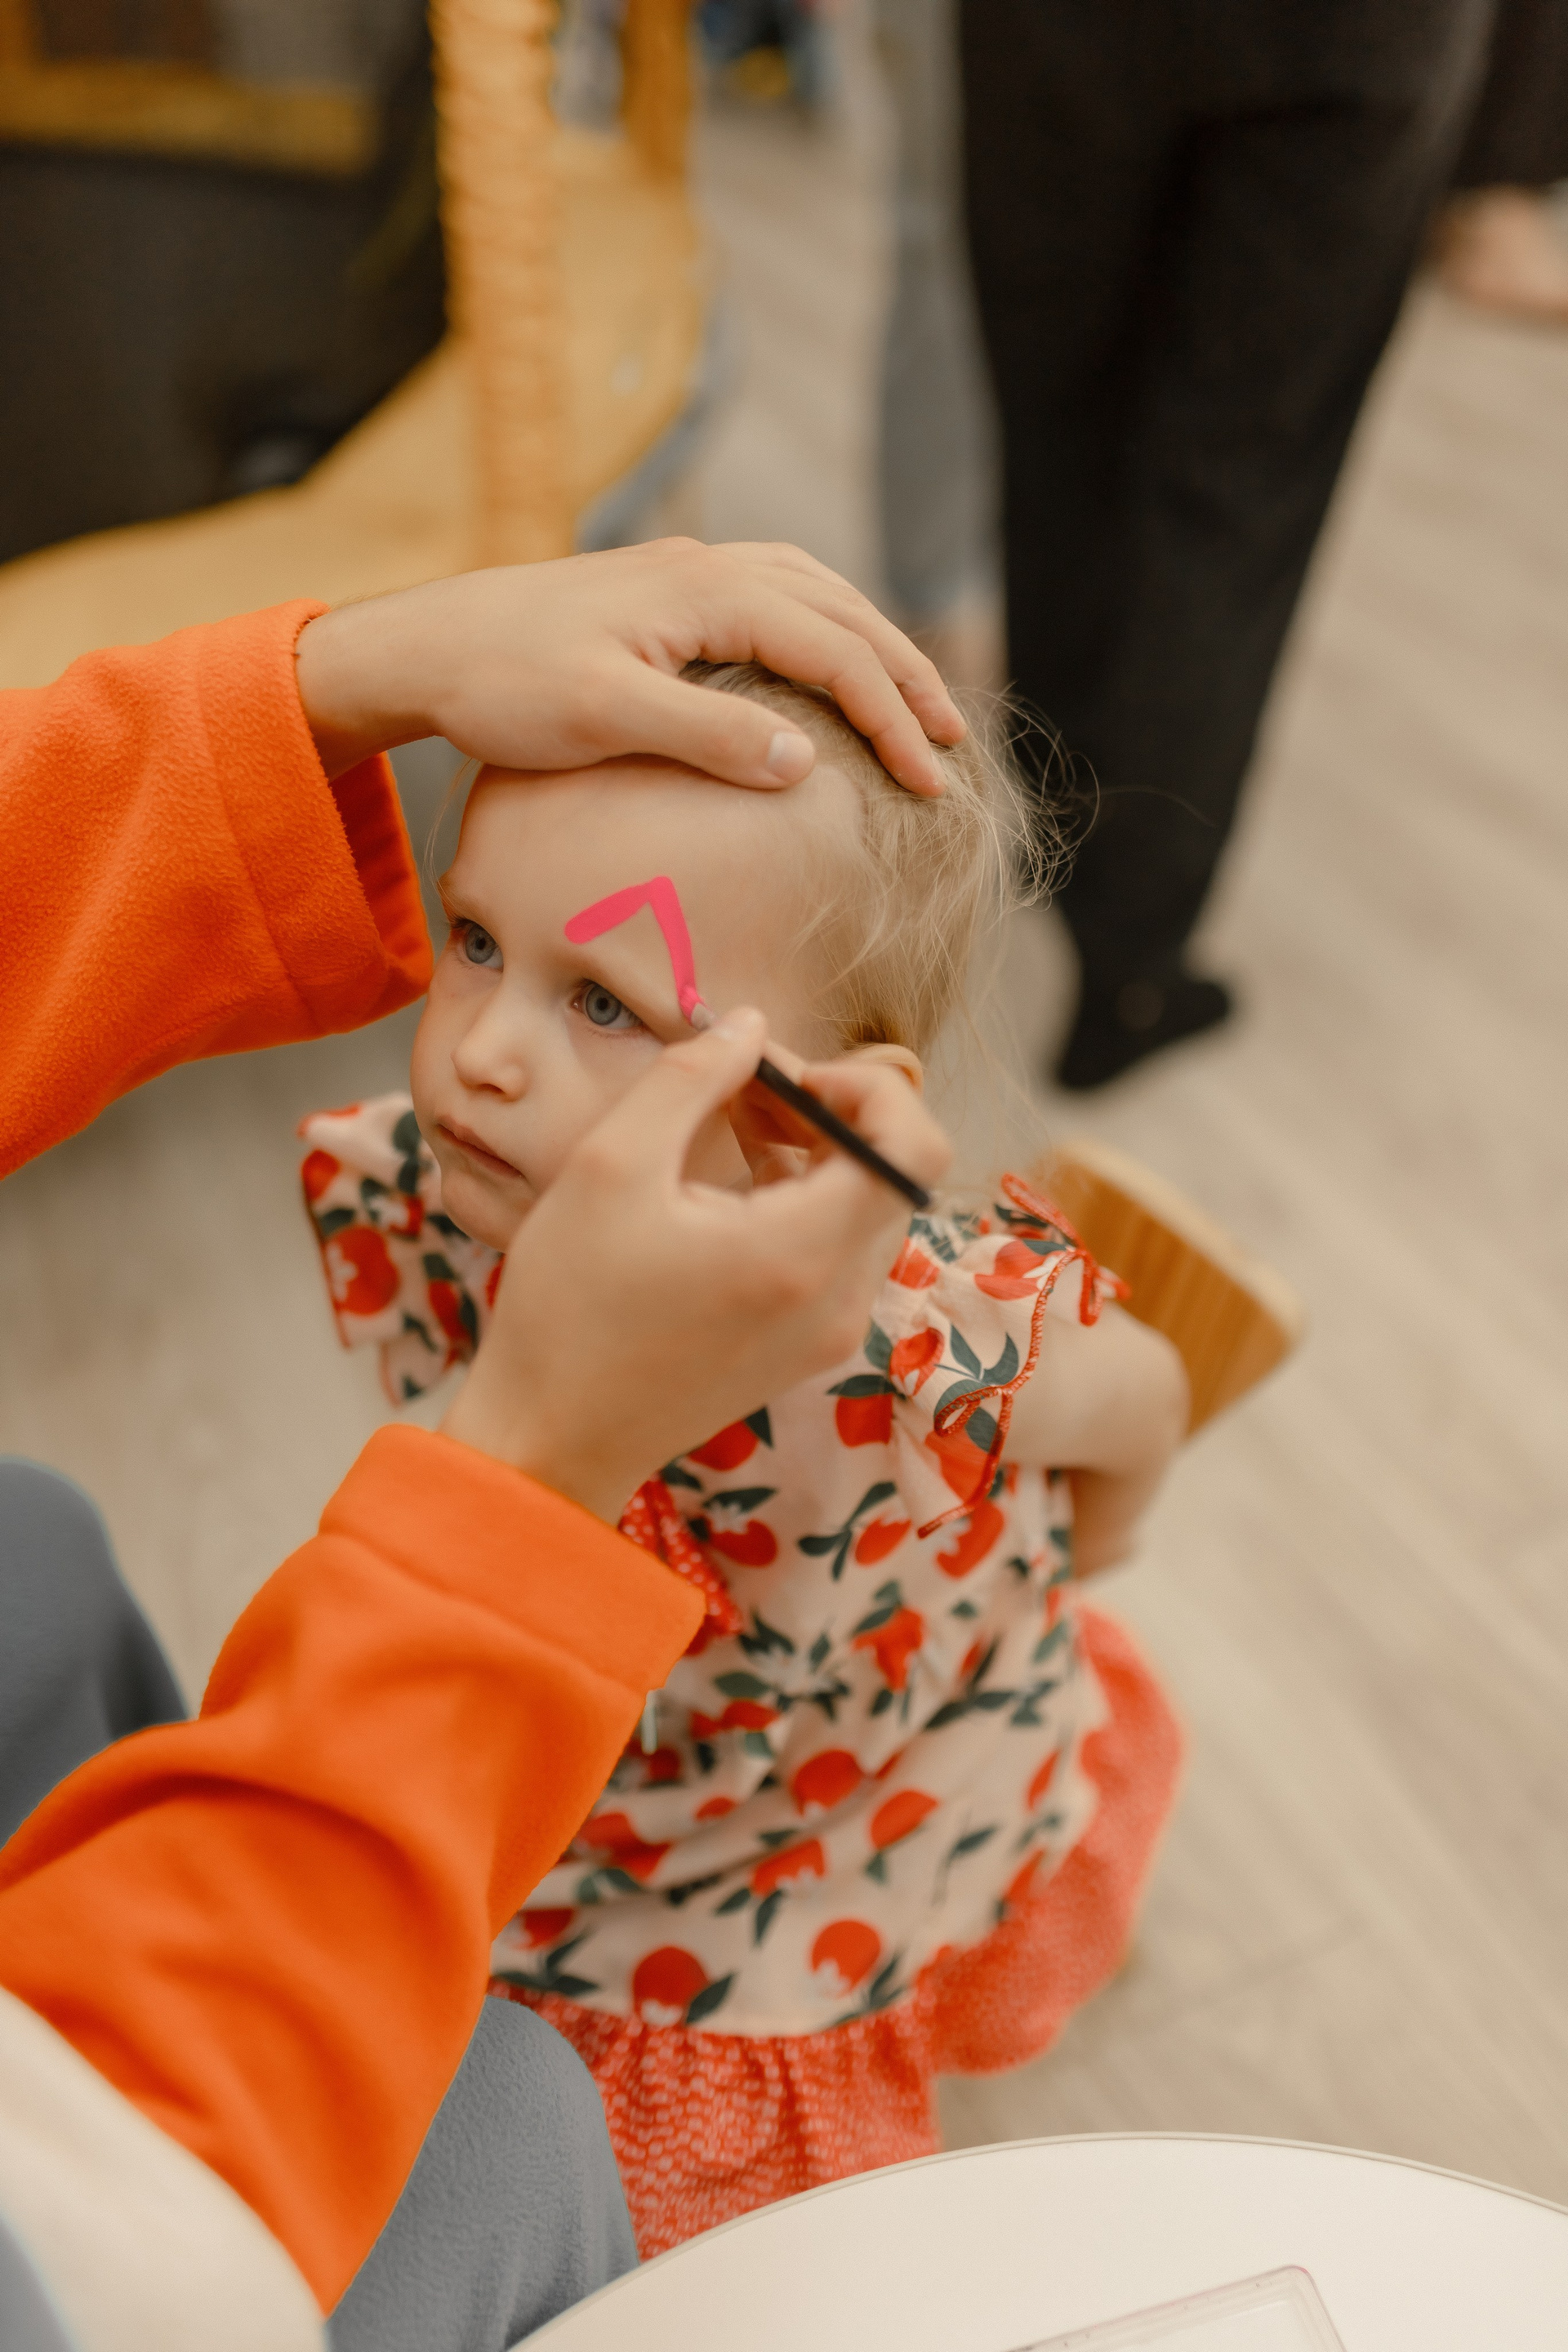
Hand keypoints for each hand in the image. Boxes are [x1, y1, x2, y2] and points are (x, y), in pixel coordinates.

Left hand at [294, 539, 962, 796]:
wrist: (427, 646)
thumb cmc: (504, 686)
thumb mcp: (604, 719)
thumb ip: (708, 737)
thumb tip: (807, 761)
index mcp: (705, 593)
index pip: (834, 651)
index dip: (891, 718)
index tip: (929, 782)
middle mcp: (708, 568)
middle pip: (842, 612)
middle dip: (906, 679)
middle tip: (952, 747)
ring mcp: (689, 574)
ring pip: (815, 594)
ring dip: (873, 647)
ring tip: (915, 704)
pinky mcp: (668, 592)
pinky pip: (777, 594)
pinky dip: (825, 625)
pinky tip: (829, 658)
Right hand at [439, 1009, 952, 1518]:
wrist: (551, 1438)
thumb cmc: (569, 1307)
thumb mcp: (609, 1165)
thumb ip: (690, 1078)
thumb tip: (749, 1027)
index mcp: (802, 1253)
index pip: (914, 1147)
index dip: (870, 1087)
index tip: (787, 1077)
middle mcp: (839, 1298)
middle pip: (893, 1172)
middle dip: (831, 1111)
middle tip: (744, 1088)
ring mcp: (830, 1330)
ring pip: (865, 1208)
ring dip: (814, 1152)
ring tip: (726, 1126)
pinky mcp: (807, 1346)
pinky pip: (836, 1251)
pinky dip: (800, 1201)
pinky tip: (723, 1186)